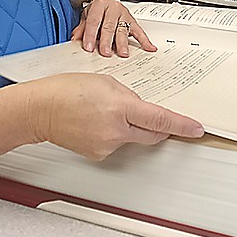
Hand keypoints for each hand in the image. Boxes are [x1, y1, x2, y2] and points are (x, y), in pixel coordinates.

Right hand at [27, 73, 203, 159]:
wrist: (40, 109)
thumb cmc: (66, 90)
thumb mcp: (106, 81)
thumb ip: (129, 95)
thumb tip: (141, 108)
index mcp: (120, 108)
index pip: (160, 120)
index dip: (182, 125)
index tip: (196, 129)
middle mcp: (115, 131)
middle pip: (152, 134)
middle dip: (159, 127)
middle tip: (155, 117)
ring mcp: (107, 146)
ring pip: (132, 137)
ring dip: (129, 126)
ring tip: (104, 111)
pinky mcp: (98, 154)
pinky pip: (116, 143)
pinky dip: (113, 133)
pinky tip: (96, 122)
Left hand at [71, 0, 155, 56]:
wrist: (106, 3)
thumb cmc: (97, 12)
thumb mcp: (86, 16)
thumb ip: (81, 28)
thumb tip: (75, 39)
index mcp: (100, 5)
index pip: (94, 21)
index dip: (89, 34)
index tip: (87, 47)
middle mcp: (113, 8)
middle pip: (109, 26)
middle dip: (106, 40)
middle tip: (105, 52)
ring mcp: (124, 15)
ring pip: (123, 30)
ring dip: (123, 43)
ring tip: (122, 53)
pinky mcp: (133, 21)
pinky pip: (139, 31)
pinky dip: (145, 41)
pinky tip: (149, 48)